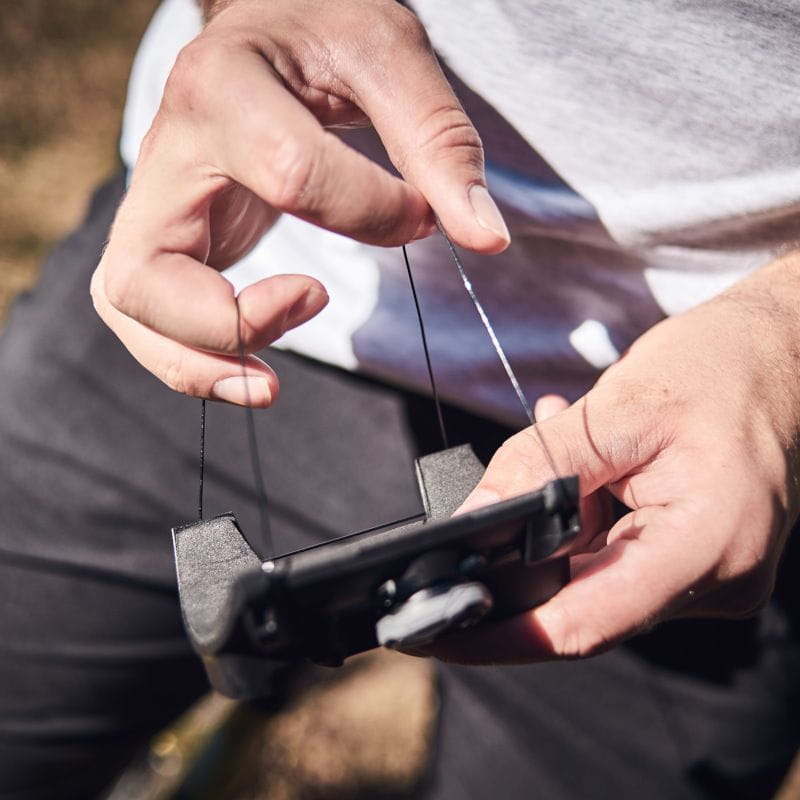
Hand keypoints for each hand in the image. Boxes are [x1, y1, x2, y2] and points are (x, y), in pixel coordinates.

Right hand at [91, 0, 508, 405]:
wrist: (272, 24)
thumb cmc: (326, 31)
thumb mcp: (389, 56)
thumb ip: (437, 142)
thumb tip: (485, 237)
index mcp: (222, 88)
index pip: (292, 177)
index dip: (373, 213)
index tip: (422, 214)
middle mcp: (167, 150)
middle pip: (150, 272)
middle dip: (232, 322)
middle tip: (315, 301)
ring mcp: (156, 199)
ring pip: (131, 306)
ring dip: (196, 362)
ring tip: (269, 383)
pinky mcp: (166, 233)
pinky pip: (146, 315)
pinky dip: (191, 357)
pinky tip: (252, 364)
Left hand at [428, 255, 799, 663]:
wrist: (781, 354)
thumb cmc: (718, 368)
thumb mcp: (620, 406)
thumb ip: (541, 465)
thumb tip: (473, 520)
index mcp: (707, 543)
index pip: (588, 621)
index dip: (506, 635)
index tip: (443, 634)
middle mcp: (716, 577)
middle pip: (585, 603)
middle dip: (520, 568)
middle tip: (469, 534)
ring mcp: (709, 573)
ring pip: (596, 576)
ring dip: (557, 526)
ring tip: (555, 449)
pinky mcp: (696, 558)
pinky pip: (617, 555)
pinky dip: (584, 519)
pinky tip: (583, 467)